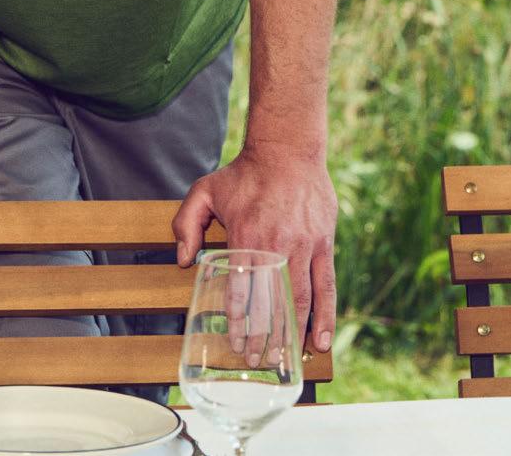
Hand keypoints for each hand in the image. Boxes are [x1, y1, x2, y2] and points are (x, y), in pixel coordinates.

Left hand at [171, 146, 337, 356]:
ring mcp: (303, 247)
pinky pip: (326, 288)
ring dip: (291, 335)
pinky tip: (320, 342)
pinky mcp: (324, 244)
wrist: (287, 149)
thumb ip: (186, 223)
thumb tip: (184, 260)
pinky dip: (324, 317)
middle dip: (263, 338)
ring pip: (298, 302)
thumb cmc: (244, 173)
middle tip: (257, 362)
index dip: (239, 323)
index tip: (236, 345)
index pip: (241, 291)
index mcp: (245, 237)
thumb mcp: (204, 189)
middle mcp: (275, 246)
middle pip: (270, 304)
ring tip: (284, 362)